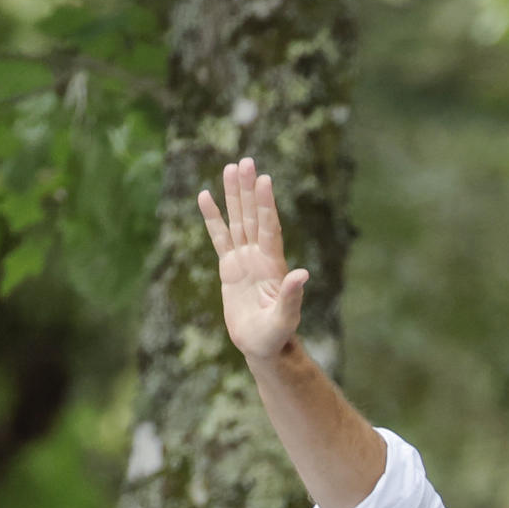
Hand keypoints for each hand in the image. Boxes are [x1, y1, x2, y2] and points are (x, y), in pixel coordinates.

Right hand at [198, 157, 307, 362]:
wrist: (262, 345)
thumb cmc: (276, 335)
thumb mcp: (285, 318)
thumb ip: (292, 296)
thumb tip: (303, 273)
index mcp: (273, 265)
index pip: (268, 227)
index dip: (266, 204)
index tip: (264, 179)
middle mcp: (259, 256)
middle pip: (252, 216)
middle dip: (249, 189)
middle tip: (246, 161)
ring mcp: (244, 259)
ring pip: (237, 220)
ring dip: (234, 195)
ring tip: (231, 167)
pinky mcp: (230, 267)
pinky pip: (219, 237)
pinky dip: (213, 217)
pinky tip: (205, 196)